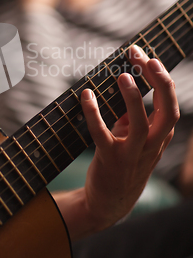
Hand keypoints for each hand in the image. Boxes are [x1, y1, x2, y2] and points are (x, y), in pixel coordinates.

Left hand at [81, 45, 177, 231]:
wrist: (110, 201)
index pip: (170, 104)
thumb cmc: (123, 161)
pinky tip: (86, 95)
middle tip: (144, 58)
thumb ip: (134, 114)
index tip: (146, 56)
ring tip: (122, 75)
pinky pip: (101, 135)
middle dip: (160, 83)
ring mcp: (132, 155)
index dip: (161, 78)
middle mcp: (152, 146)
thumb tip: (127, 82)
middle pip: (168, 112)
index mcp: (160, 136)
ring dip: (133, 98)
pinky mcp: (110, 161)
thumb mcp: (133, 137)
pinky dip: (94, 114)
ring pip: (141, 125)